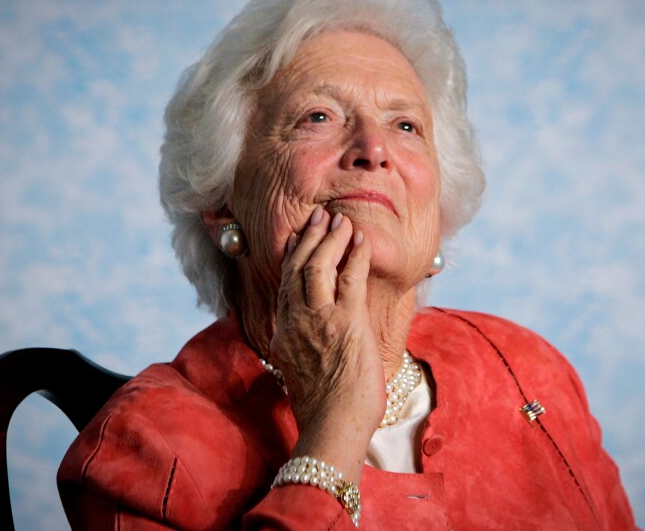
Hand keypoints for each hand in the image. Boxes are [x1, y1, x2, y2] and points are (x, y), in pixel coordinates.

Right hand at [270, 206, 385, 481]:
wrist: (333, 427)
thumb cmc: (324, 410)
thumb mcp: (299, 374)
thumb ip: (299, 351)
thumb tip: (307, 346)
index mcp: (282, 334)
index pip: (285, 286)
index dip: (293, 257)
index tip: (299, 238)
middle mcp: (295, 322)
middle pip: (296, 269)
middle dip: (309, 238)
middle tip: (320, 217)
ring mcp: (319, 320)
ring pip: (317, 267)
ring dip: (330, 239)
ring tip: (340, 221)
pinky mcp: (346, 322)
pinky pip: (349, 278)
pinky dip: (355, 255)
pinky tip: (361, 240)